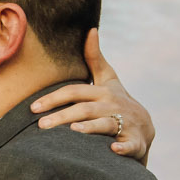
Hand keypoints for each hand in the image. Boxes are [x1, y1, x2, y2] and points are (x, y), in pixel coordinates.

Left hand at [30, 29, 154, 163]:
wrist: (145, 128)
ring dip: (90, 127)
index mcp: (104, 91)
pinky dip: (123, 147)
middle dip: (63, 116)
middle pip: (85, 109)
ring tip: (72, 131)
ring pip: (105, 125)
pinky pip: (130, 145)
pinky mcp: (135, 142)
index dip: (54, 98)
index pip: (75, 92)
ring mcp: (126, 123)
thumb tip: (91, 30)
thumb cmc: (119, 102)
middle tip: (41, 125)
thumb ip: (96, 58)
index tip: (33, 107)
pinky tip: (113, 149)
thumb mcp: (109, 80)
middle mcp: (113, 106)